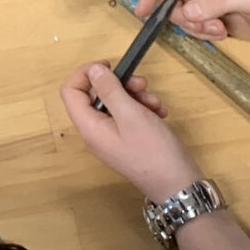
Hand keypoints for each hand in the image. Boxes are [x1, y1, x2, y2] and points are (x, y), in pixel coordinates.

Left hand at [61, 62, 199, 202]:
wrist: (178, 185)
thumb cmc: (153, 151)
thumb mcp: (131, 114)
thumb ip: (109, 89)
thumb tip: (93, 70)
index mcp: (89, 127)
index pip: (71, 91)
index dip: (85, 73)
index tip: (109, 65)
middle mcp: (96, 132)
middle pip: (96, 95)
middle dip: (119, 84)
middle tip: (142, 83)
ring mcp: (112, 137)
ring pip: (116, 103)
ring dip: (136, 96)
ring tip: (155, 103)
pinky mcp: (128, 140)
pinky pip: (128, 116)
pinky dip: (143, 109)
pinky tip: (159, 113)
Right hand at [133, 0, 249, 59]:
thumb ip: (216, 1)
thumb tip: (186, 11)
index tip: (142, 11)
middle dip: (184, 17)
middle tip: (207, 25)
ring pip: (182, 16)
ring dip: (197, 27)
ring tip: (221, 29)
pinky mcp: (213, 16)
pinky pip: (194, 26)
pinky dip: (204, 33)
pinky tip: (224, 33)